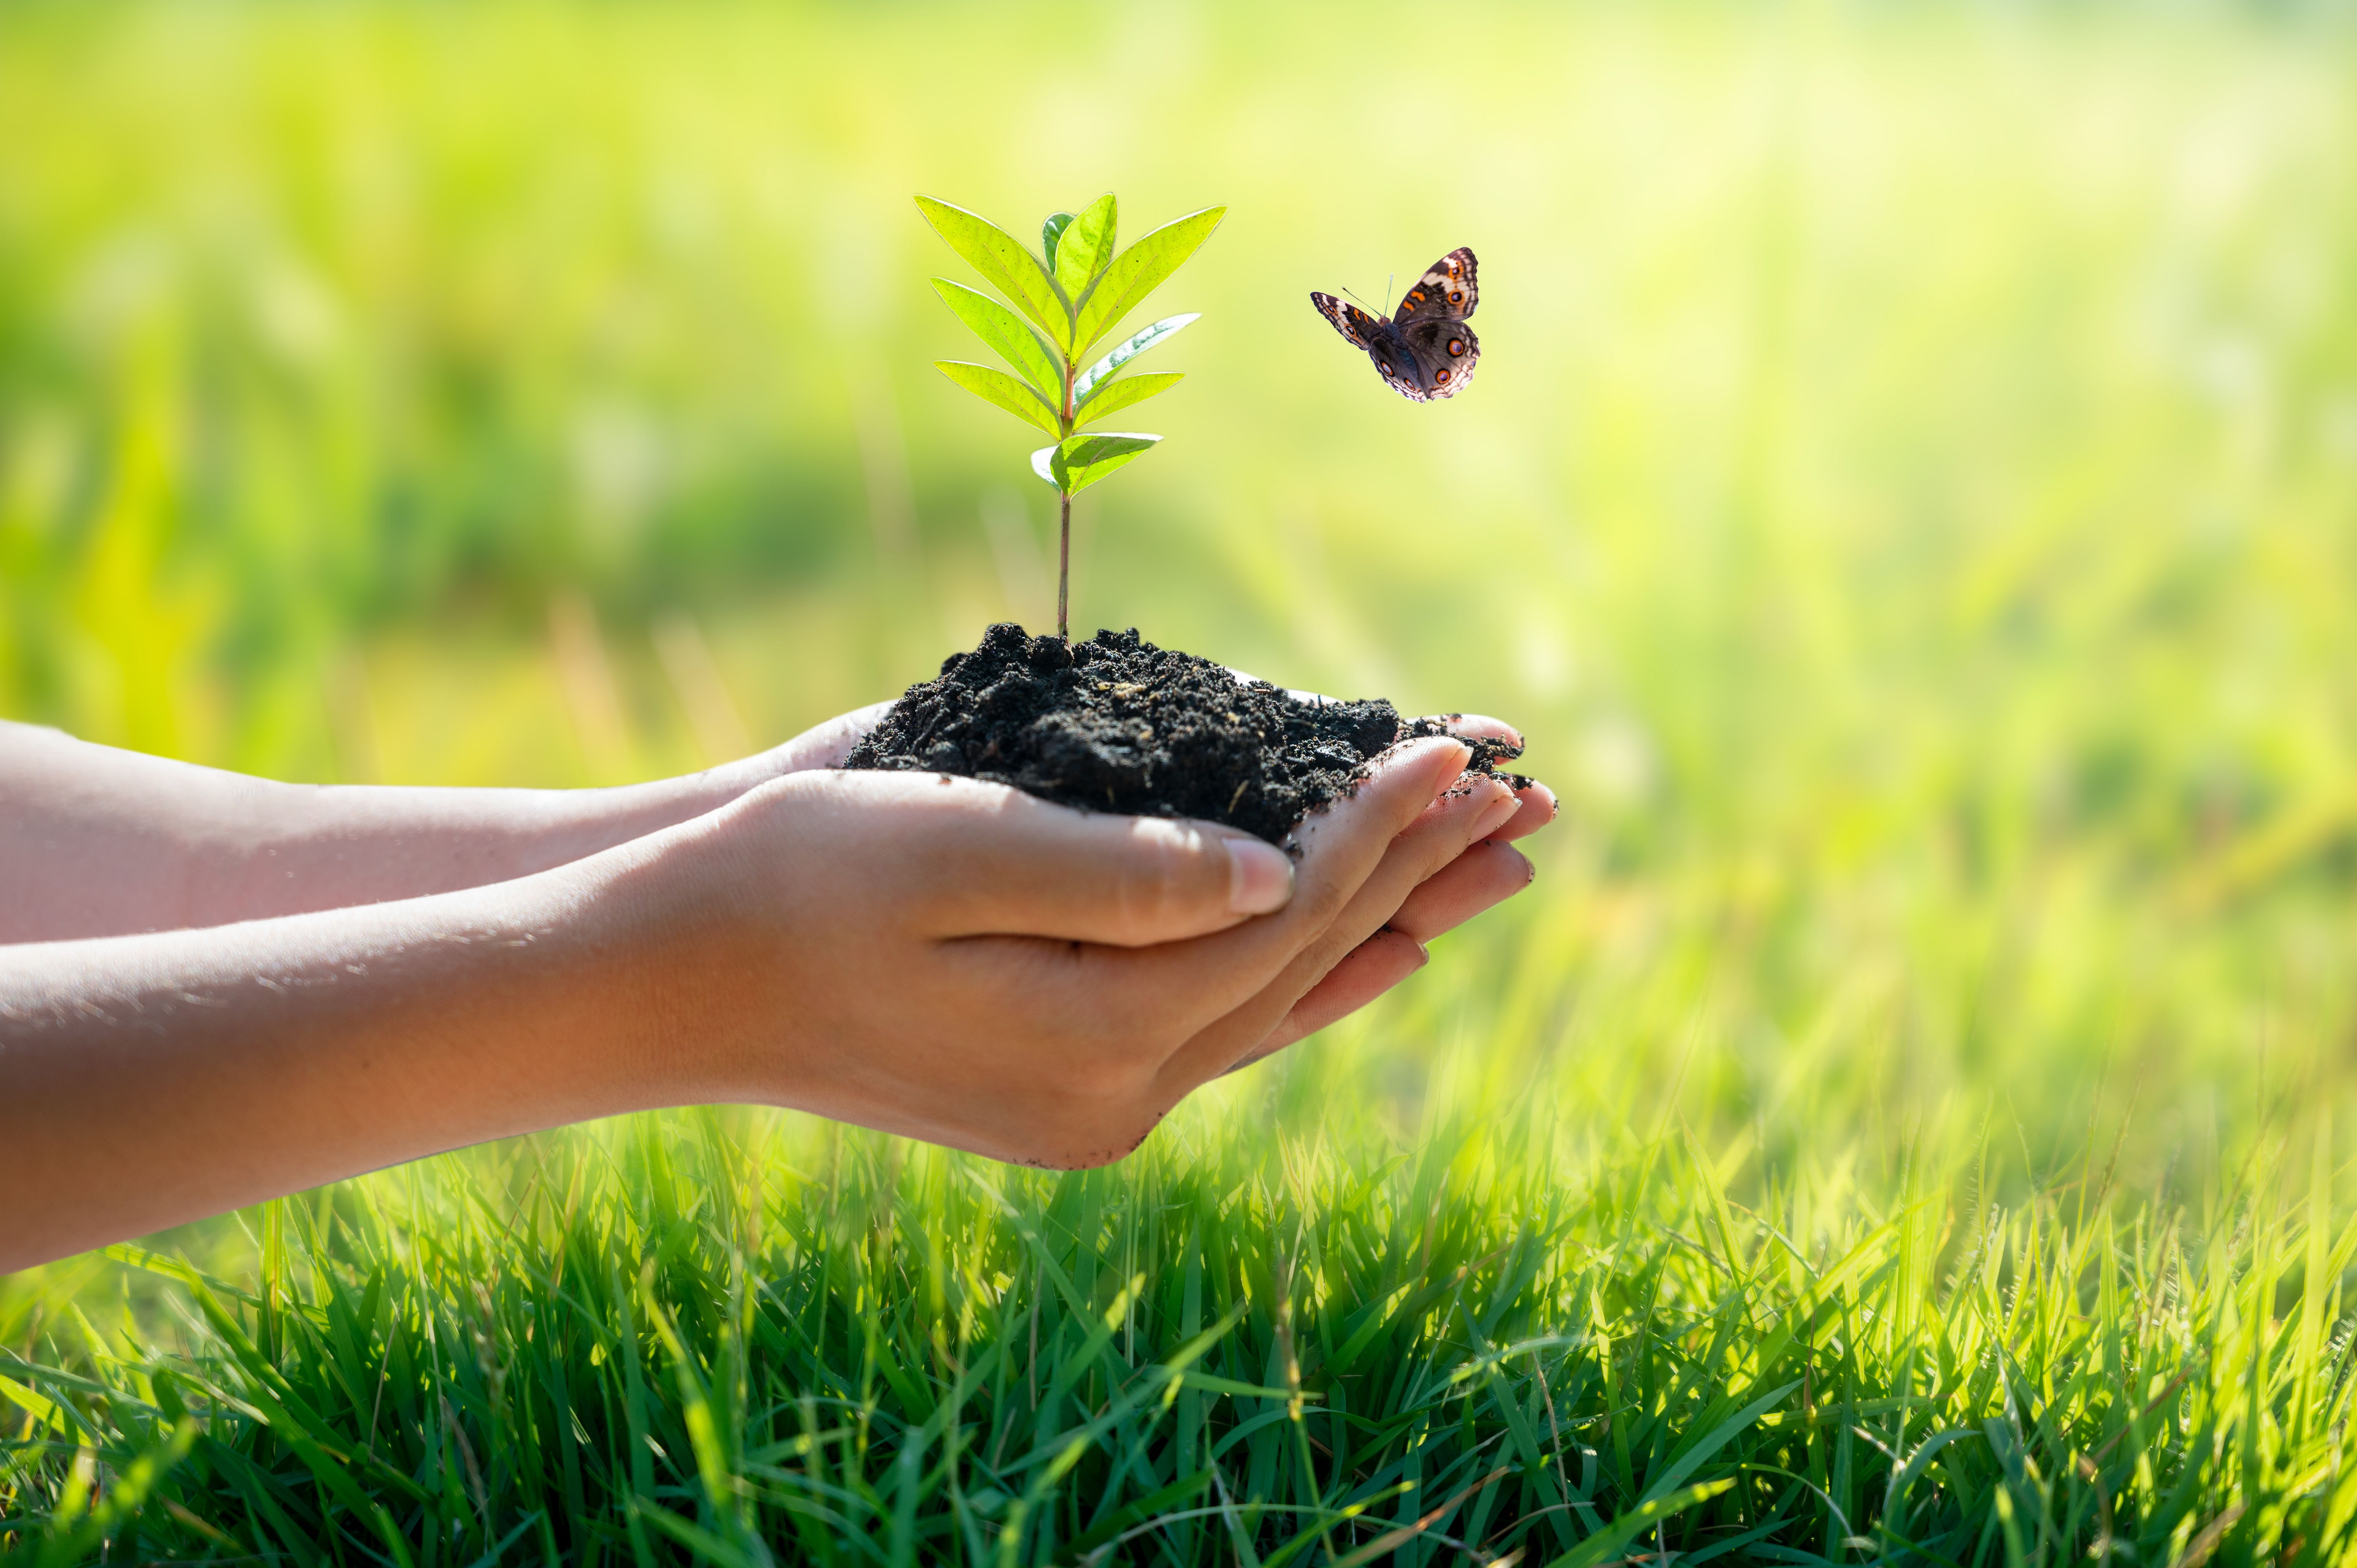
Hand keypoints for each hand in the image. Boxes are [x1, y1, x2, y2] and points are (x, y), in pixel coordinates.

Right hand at [635, 732, 1553, 1165]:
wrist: (671, 976)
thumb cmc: (787, 882)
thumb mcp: (947, 848)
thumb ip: (1119, 871)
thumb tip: (1275, 873)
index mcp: (1091, 1039)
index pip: (1283, 915)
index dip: (1378, 825)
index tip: (1460, 746)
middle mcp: (1113, 1096)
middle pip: (1307, 964)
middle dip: (1418, 871)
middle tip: (1529, 797)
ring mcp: (1093, 1103)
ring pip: (1282, 999)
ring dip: (1388, 923)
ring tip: (1493, 869)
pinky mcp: (1067, 1083)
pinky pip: (1227, 1021)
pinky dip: (1307, 970)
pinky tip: (1371, 949)